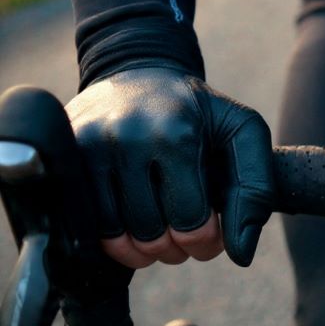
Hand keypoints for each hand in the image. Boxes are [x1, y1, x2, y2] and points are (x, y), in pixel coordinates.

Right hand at [65, 67, 274, 268]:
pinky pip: (85, 224)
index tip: (210, 235)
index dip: (206, 242)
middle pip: (151, 234)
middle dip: (176, 248)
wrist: (139, 70)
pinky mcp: (66, 155)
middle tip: (184, 235)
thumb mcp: (243, 134)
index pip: (191, 223)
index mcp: (176, 135)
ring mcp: (88, 147)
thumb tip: (242, 255)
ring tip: (160, 232)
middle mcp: (126, 139)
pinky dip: (112, 239)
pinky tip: (131, 226)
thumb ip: (256, 192)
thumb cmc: (200, 113)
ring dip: (143, 249)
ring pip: (115, 235)